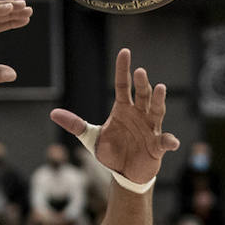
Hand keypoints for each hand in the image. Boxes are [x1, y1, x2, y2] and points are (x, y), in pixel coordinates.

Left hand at [50, 48, 179, 185]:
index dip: (123, 69)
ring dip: (159, 100)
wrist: (123, 172)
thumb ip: (75, 125)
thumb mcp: (91, 137)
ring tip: (160, 88)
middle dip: (141, 84)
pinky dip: (169, 141)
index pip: (122, 85)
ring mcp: (150, 128)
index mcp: (123, 109)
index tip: (124, 52)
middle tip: (139, 72)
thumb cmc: (111, 151)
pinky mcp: (157, 145)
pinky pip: (164, 141)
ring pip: (156, 110)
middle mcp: (139, 114)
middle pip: (141, 94)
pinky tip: (172, 142)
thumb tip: (53, 113)